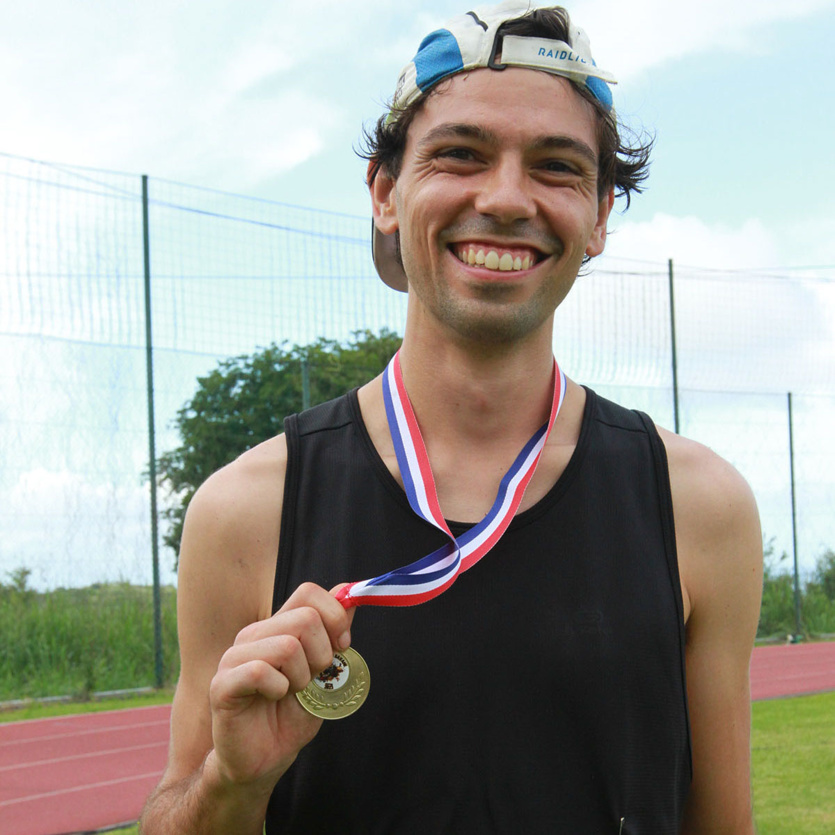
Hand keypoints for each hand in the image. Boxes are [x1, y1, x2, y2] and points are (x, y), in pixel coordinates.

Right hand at [207, 582, 353, 792]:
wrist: (263, 760)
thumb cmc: (290, 716)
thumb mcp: (322, 673)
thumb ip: (333, 634)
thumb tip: (348, 593)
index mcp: (278, 626)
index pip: (308, 592)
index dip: (335, 616)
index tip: (343, 645)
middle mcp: (255, 634)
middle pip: (305, 618)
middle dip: (322, 654)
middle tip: (311, 680)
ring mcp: (235, 657)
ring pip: (287, 646)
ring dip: (301, 677)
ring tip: (290, 692)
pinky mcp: (222, 684)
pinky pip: (260, 672)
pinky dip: (278, 689)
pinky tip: (273, 699)